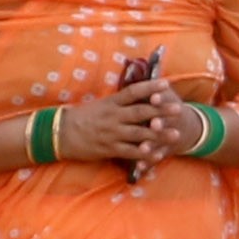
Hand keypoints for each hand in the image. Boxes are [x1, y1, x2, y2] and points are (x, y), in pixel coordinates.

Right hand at [62, 76, 187, 162]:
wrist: (60, 133)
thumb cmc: (84, 117)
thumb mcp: (101, 104)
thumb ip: (120, 101)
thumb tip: (141, 91)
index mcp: (111, 103)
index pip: (133, 92)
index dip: (150, 87)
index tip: (166, 83)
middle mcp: (113, 116)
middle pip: (140, 112)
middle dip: (160, 111)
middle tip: (178, 108)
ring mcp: (111, 133)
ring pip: (139, 134)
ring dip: (158, 134)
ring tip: (176, 134)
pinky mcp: (109, 149)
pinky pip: (130, 152)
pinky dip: (144, 154)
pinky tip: (158, 155)